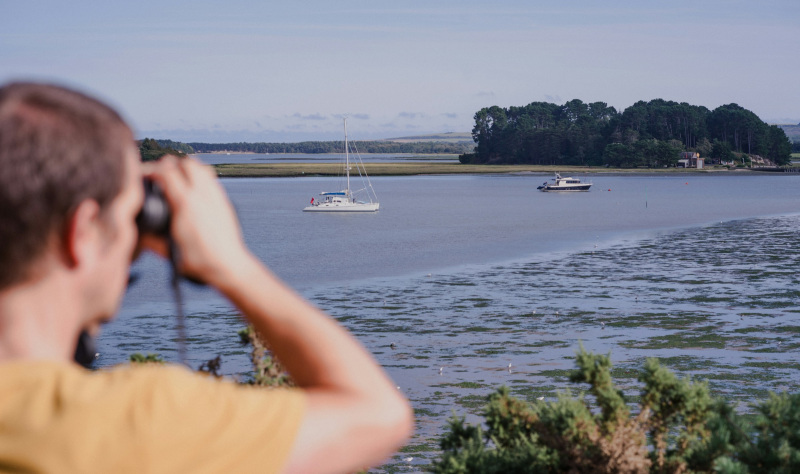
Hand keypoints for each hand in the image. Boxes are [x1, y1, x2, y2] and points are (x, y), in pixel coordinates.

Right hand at [141, 156, 253, 287]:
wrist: (229, 267)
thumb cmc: (199, 262)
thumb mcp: (168, 252)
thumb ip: (149, 238)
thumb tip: (136, 230)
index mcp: (186, 204)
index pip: (165, 172)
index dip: (149, 169)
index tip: (141, 175)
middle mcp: (203, 195)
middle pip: (184, 162)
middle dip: (168, 165)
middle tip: (158, 176)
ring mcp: (216, 196)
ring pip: (200, 166)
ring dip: (185, 167)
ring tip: (174, 178)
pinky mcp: (224, 201)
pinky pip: (210, 178)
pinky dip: (198, 176)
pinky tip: (191, 189)